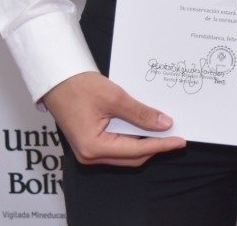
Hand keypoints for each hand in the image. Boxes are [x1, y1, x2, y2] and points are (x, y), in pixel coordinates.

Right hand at [41, 71, 185, 166]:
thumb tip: (164, 124)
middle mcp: (90, 155)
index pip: (137, 150)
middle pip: (132, 158)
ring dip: (144, 144)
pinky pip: (116, 147)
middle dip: (154, 147)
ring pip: (124, 154)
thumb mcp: (114, 98)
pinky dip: (132, 139)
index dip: (161, 145)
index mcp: (93, 147)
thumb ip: (140, 114)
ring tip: (163, 132)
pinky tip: (144, 128)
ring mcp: (88, 152)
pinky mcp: (89, 144)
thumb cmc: (78, 86)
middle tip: (175, 136)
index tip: (180, 140)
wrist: (56, 79)